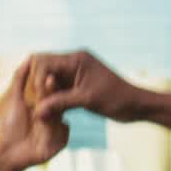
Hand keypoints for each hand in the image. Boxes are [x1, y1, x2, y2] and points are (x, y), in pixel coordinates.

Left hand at [0, 61, 68, 170]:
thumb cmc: (8, 126)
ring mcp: (58, 130)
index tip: (50, 75)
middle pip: (58, 104)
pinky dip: (59, 133)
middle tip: (51, 83)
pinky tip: (51, 134)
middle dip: (54, 96)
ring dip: (52, 116)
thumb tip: (28, 58)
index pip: (52, 92)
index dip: (51, 85)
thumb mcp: (13, 99)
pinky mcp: (60, 143)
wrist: (8, 152)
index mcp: (43, 106)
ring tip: (44, 113)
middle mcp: (53, 117)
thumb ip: (20, 78)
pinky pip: (65, 134)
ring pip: (62, 118)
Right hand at [26, 50, 146, 121]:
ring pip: (49, 79)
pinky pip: (57, 88)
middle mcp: (73, 62)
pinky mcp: (76, 84)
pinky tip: (49, 111)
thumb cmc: (116, 99)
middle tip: (35, 103)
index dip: (37, 79)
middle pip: (43, 67)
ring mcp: (74, 73)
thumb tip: (37, 112)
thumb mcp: (87, 100)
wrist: (135, 105)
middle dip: (36, 84)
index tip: (37, 97)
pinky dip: (52, 98)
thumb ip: (60, 103)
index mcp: (76, 59)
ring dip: (43, 93)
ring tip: (40, 109)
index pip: (44, 62)